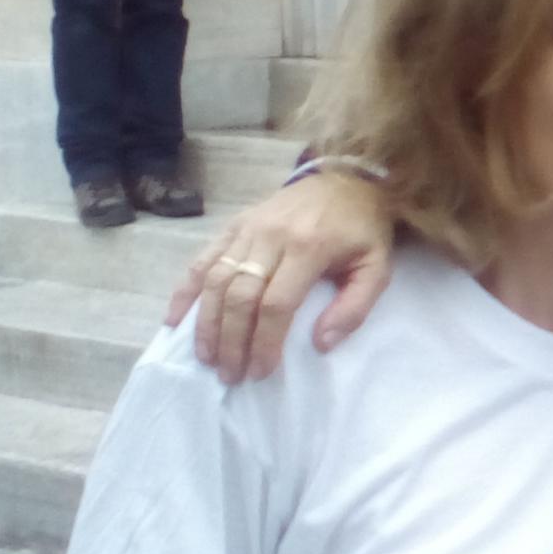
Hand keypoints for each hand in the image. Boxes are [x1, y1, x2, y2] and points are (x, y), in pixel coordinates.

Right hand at [167, 172, 396, 382]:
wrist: (345, 178)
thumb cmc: (362, 230)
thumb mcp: (377, 268)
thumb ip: (354, 308)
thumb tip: (320, 345)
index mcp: (308, 248)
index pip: (275, 304)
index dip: (263, 341)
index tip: (260, 371)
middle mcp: (270, 237)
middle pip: (239, 296)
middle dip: (231, 341)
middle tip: (230, 375)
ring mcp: (246, 229)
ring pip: (214, 280)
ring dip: (206, 323)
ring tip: (207, 358)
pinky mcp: (233, 225)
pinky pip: (201, 259)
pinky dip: (185, 291)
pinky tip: (175, 320)